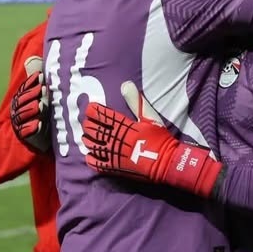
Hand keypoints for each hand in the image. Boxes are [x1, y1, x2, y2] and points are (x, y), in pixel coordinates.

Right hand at [10, 56, 49, 152]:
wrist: (39, 140)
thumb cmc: (44, 115)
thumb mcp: (41, 98)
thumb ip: (38, 83)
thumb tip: (36, 59)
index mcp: (21, 100)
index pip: (24, 89)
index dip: (31, 82)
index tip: (41, 76)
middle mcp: (18, 111)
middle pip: (23, 100)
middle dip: (33, 94)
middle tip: (43, 89)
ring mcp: (20, 124)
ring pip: (23, 115)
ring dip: (32, 109)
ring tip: (40, 105)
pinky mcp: (25, 136)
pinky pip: (26, 132)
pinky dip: (32, 128)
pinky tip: (39, 125)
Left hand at [82, 82, 221, 197]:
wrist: (165, 161)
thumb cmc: (159, 137)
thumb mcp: (149, 116)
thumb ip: (136, 101)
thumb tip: (125, 84)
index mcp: (123, 125)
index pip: (101, 114)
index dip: (92, 110)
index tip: (90, 108)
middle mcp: (114, 138)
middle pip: (93, 129)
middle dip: (88, 124)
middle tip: (87, 122)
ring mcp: (113, 153)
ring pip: (92, 145)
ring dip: (87, 140)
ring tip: (87, 137)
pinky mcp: (114, 167)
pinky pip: (96, 163)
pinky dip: (91, 158)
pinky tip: (90, 154)